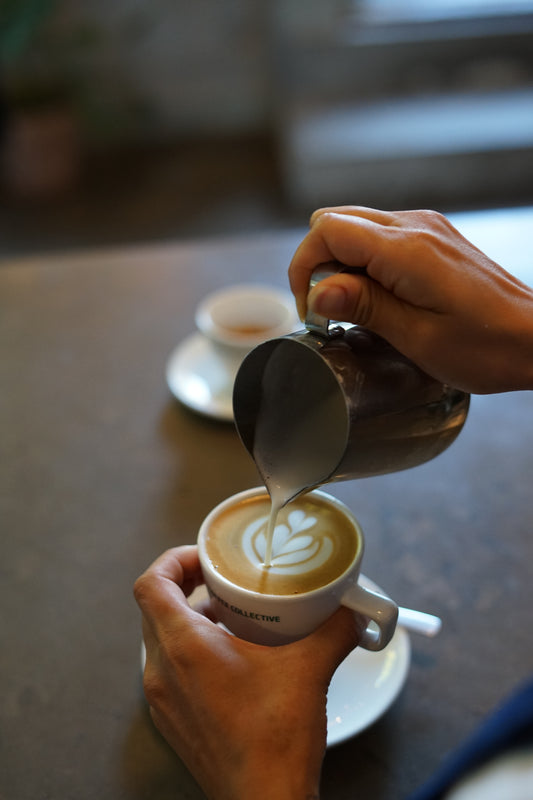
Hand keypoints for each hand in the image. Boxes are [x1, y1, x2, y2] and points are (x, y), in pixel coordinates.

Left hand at [134, 546, 361, 799]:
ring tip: (230, 616)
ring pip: (160, 641)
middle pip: (154, 609)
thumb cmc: (275, 741)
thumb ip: (335, 628)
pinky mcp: (174, 723)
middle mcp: (162, 673)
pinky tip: (232, 660)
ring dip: (189, 620)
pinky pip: (170, 671)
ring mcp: (163, 702)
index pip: (151, 585)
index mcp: (183, 648)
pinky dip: (191, 653)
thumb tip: (354, 608)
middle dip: (186, 587)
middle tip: (220, 580)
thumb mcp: (310, 670)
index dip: (173, 560)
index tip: (203, 557)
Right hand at [288, 207, 532, 393]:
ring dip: (341, 264)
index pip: (327, 230)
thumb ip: (364, 306)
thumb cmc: (486, 346)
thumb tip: (318, 291)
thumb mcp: (417, 337)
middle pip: (335, 221)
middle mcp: (415, 226)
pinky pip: (380, 236)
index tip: (312, 309)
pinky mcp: (433, 237)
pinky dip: (364, 262)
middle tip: (327, 310)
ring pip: (355, 226)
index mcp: (406, 249)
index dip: (305, 266)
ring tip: (353, 307)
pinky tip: (379, 297)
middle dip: (318, 264)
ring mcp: (426, 227)